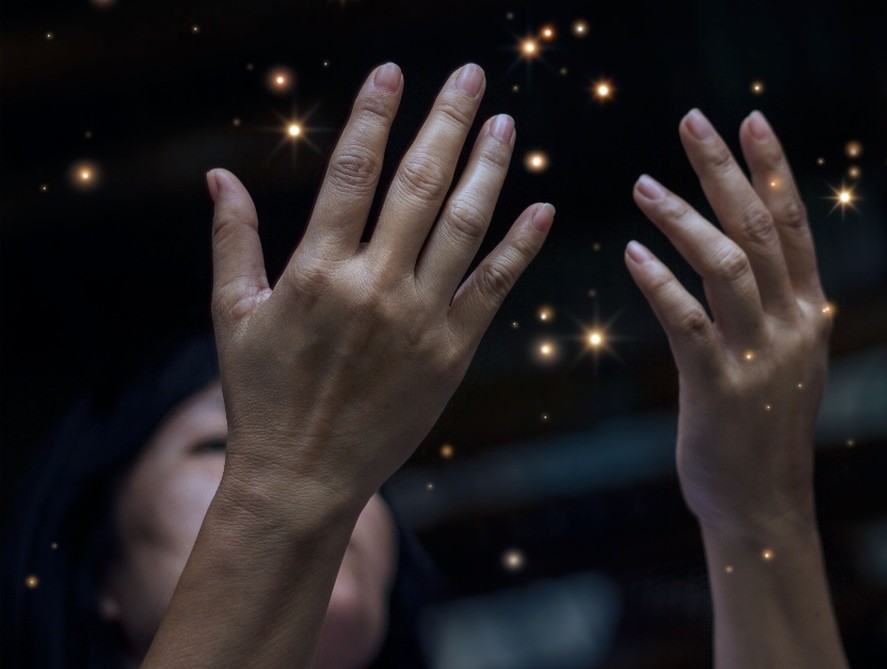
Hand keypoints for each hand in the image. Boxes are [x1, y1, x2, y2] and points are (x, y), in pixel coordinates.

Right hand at [207, 62, 553, 513]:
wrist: (302, 477)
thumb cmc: (262, 395)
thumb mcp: (233, 314)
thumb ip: (232, 240)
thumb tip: (220, 174)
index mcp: (316, 269)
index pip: (353, 172)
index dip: (377, 115)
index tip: (396, 71)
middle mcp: (374, 285)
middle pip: (419, 183)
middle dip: (447, 122)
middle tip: (471, 75)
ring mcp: (420, 318)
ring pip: (464, 226)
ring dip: (489, 169)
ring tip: (507, 123)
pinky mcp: (452, 352)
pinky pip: (493, 288)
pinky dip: (519, 247)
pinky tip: (540, 208)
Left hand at [625, 109, 829, 536]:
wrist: (763, 503)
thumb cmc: (764, 428)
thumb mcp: (793, 361)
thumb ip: (788, 310)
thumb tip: (781, 266)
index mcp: (810, 313)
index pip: (795, 224)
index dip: (772, 168)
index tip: (749, 118)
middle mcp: (794, 326)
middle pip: (762, 229)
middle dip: (726, 170)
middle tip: (691, 121)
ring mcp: (761, 357)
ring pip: (728, 266)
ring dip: (685, 218)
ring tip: (642, 184)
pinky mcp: (720, 388)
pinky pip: (688, 323)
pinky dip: (661, 283)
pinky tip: (632, 253)